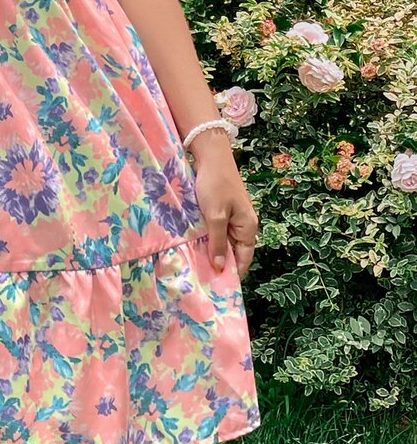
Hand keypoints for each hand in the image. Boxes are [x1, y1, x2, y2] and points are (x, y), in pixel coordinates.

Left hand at [192, 155, 258, 279]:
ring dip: (213, 251)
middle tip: (202, 278)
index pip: (244, 259)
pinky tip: (196, 245)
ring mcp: (234, 217)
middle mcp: (244, 224)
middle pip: (235, 251)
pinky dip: (210, 238)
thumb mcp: (215, 216)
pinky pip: (219, 230)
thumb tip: (219, 268)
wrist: (212, 156)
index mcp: (248, 227)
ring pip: (225, 241)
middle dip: (221, 263)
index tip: (218, 287)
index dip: (232, 273)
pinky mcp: (223, 210)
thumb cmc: (215, 185)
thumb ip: (217, 242)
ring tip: (197, 265)